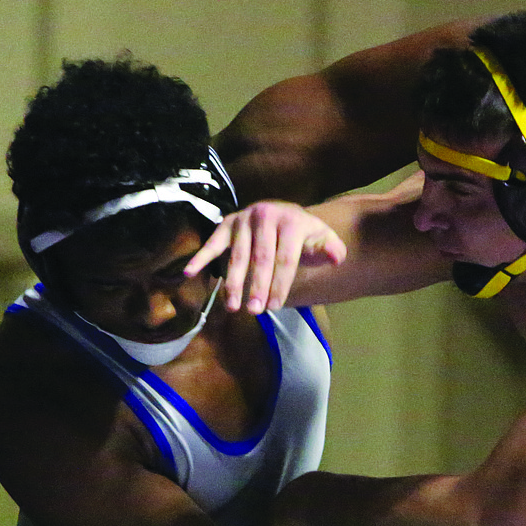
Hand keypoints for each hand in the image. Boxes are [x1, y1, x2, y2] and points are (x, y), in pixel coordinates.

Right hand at [184, 201, 347, 313]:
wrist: (284, 215)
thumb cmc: (303, 236)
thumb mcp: (321, 240)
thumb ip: (330, 249)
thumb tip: (336, 257)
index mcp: (290, 220)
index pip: (285, 257)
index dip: (280, 283)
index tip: (274, 306)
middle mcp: (265, 215)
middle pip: (260, 258)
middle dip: (257, 286)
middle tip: (254, 311)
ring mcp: (243, 218)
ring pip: (237, 255)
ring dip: (233, 281)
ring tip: (232, 306)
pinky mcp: (226, 222)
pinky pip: (212, 242)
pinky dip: (200, 257)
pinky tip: (189, 272)